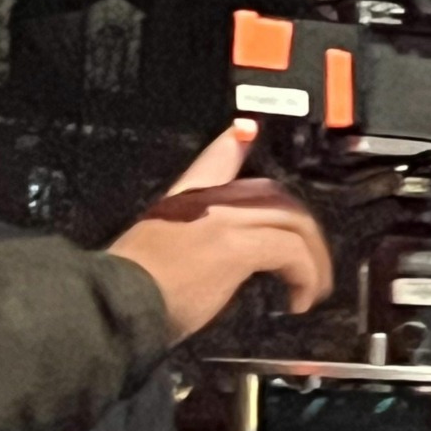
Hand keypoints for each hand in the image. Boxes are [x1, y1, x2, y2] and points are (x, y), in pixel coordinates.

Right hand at [109, 123, 330, 340]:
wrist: (118, 301)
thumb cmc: (130, 288)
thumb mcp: (153, 251)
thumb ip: (182, 242)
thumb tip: (205, 262)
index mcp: (183, 201)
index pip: (214, 160)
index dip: (234, 143)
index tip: (247, 129)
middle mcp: (208, 202)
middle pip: (273, 197)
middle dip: (302, 230)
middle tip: (310, 264)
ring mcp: (225, 220)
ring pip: (291, 222)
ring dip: (311, 258)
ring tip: (312, 288)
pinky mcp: (238, 246)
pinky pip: (291, 252)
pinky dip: (305, 276)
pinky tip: (299, 300)